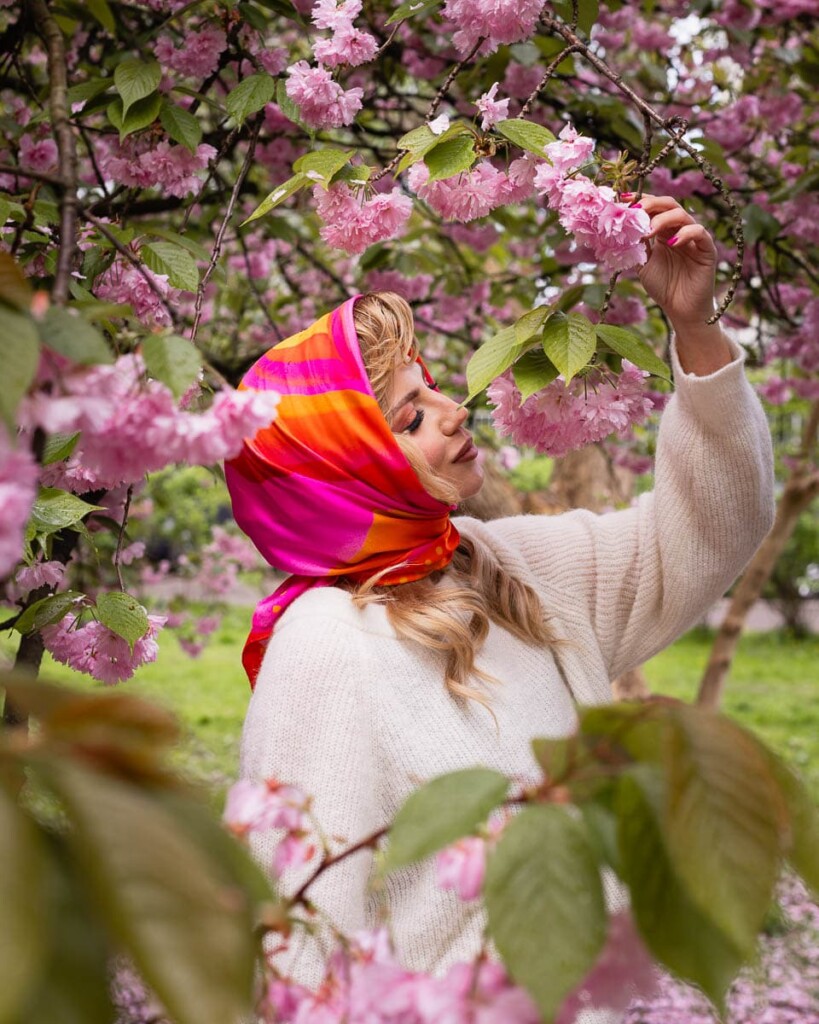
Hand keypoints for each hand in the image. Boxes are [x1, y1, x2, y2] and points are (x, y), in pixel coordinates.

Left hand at [629, 193, 732, 374]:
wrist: (680, 310)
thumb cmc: (663, 287)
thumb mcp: (643, 264)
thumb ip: (636, 246)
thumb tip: (623, 227)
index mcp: (663, 232)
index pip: (654, 208)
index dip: (640, 200)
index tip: (622, 199)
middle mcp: (679, 230)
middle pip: (668, 205)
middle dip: (651, 204)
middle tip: (636, 210)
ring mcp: (694, 238)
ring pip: (682, 215)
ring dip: (663, 219)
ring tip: (648, 231)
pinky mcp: (707, 249)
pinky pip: (699, 232)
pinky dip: (685, 233)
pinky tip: (671, 243)